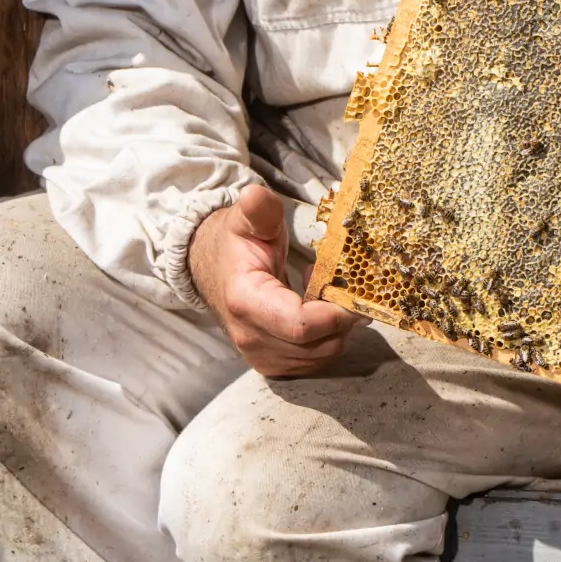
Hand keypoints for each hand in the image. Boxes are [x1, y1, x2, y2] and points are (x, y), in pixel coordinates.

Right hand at [188, 183, 365, 376]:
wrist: (212, 270)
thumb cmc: (235, 244)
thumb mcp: (247, 219)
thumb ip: (258, 208)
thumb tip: (256, 196)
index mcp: (245, 301)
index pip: (300, 326)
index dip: (334, 312)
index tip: (348, 288)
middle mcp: (251, 338)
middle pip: (317, 346)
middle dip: (341, 317)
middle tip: (339, 285)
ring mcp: (261, 357)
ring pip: (321, 356)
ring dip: (334, 327)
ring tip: (323, 293)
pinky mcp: (272, 365)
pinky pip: (314, 361)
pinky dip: (326, 338)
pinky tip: (316, 311)